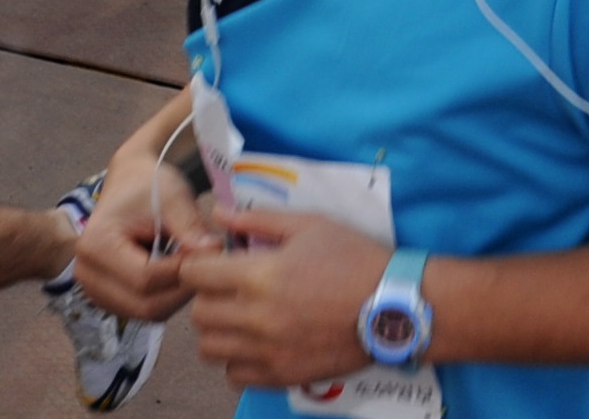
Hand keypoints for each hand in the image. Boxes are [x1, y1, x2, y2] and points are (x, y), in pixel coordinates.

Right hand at [70, 157, 207, 324]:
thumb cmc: (149, 186)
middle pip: (145, 304)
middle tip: (205, 263)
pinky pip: (143, 312)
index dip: (183, 270)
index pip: (146, 278)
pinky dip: (166, 298)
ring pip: (146, 313)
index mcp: (96, 245)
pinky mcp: (107, 299)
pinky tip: (176, 273)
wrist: (130, 184)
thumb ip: (191, 227)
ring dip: (176, 296)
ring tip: (190, 264)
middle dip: (182, 288)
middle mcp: (87, 273)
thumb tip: (214, 253)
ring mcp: (94, 291)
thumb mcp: (173, 197)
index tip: (209, 252)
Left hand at [177, 208, 395, 390]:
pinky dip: (238, 359)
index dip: (199, 265)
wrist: (393, 307)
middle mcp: (256, 317)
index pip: (195, 274)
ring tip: (240, 317)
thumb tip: (219, 213)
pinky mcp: (281, 375)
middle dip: (207, 297)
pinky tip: (257, 343)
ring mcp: (267, 352)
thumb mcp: (310, 226)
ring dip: (218, 331)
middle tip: (229, 289)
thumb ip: (258, 220)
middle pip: (198, 314)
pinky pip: (234, 374)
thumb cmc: (354, 258)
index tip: (214, 263)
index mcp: (259, 275)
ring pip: (209, 349)